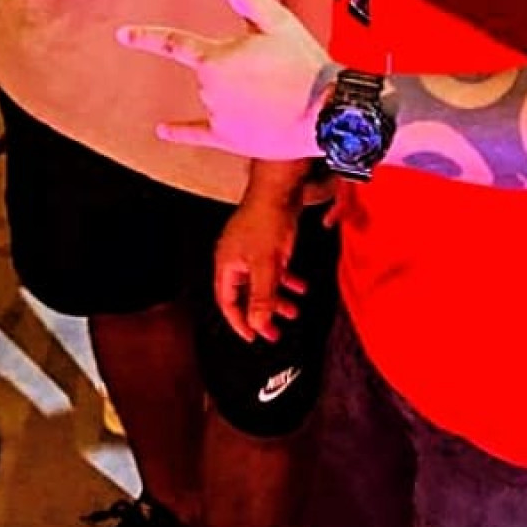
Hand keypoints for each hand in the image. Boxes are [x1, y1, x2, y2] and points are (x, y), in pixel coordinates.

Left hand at [118, 0, 325, 158]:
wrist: (329, 113)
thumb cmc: (304, 63)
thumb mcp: (276, 21)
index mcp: (215, 59)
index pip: (173, 44)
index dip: (146, 38)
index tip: (122, 34)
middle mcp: (209, 89)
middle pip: (207, 71)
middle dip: (232, 66)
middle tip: (274, 70)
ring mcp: (218, 117)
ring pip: (213, 97)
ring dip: (234, 93)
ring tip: (274, 94)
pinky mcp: (229, 140)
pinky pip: (198, 134)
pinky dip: (180, 131)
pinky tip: (162, 130)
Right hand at [214, 191, 308, 343]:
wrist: (279, 189)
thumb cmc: (267, 219)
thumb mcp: (266, 264)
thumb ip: (261, 296)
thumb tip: (257, 323)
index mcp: (226, 264)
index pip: (227, 302)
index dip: (239, 322)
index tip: (254, 337)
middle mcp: (234, 258)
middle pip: (244, 295)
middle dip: (261, 314)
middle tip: (274, 331)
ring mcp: (249, 250)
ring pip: (260, 283)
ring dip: (276, 298)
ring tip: (292, 311)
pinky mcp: (263, 243)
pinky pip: (271, 269)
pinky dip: (284, 280)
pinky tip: (299, 286)